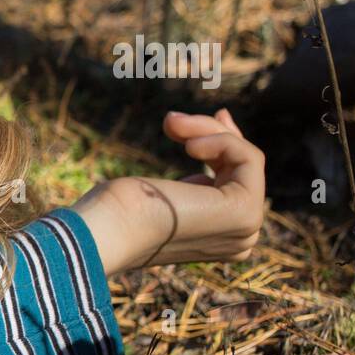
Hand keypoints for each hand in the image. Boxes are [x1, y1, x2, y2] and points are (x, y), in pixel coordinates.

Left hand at [105, 108, 265, 270]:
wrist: (105, 231)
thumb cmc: (116, 214)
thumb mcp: (161, 194)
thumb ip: (189, 192)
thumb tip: (203, 177)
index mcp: (220, 239)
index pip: (238, 184)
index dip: (228, 147)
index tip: (219, 115)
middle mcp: (240, 239)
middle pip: (242, 168)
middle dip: (214, 132)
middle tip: (174, 119)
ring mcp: (245, 228)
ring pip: (245, 158)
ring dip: (206, 130)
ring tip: (170, 124)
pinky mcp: (244, 211)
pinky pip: (248, 158)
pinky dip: (221, 140)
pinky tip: (189, 145)